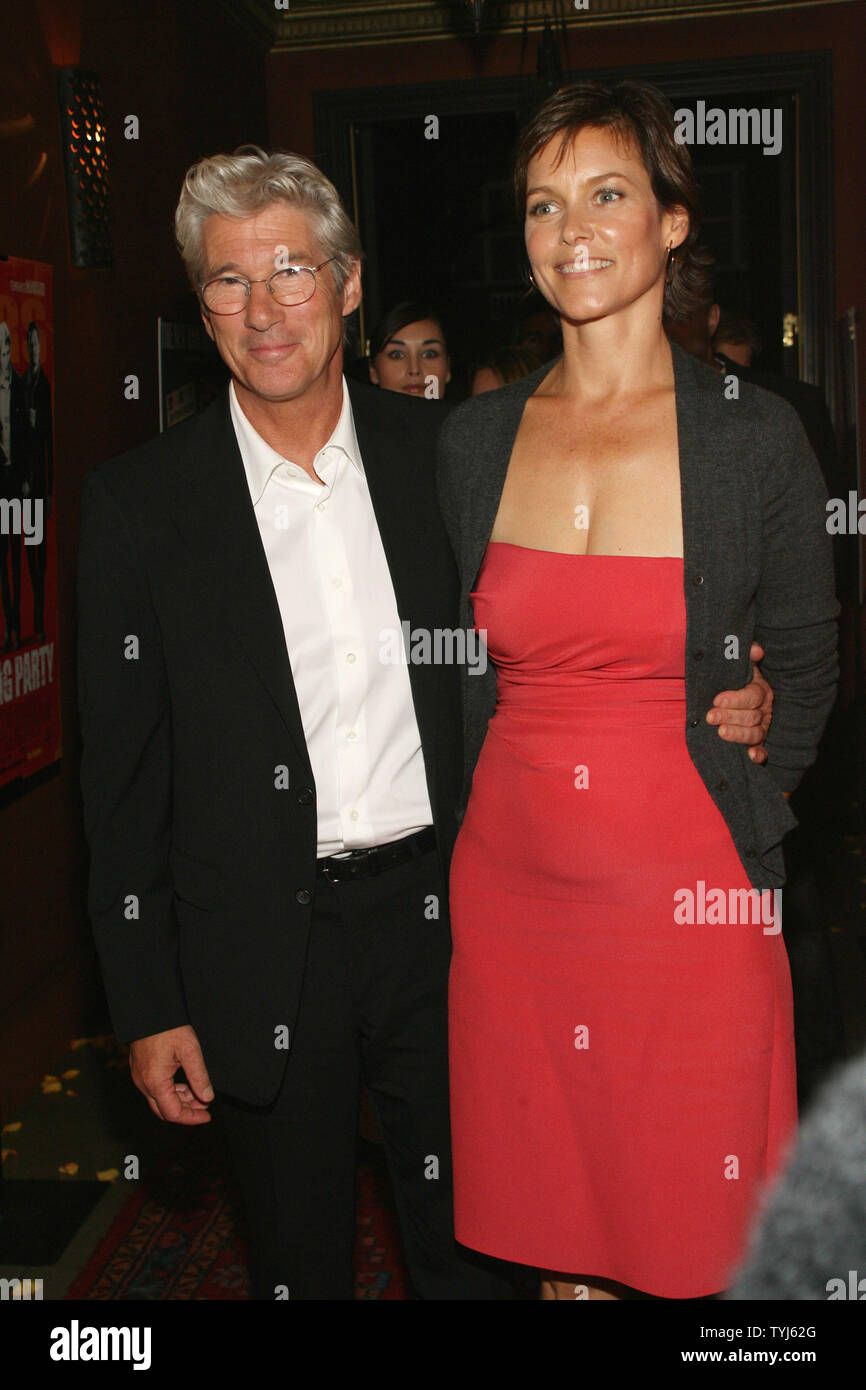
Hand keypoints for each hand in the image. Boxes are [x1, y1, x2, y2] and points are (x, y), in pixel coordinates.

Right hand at [129, 1024, 213, 1124]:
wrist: (150, 1010)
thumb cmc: (169, 1027)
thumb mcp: (190, 1051)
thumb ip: (199, 1077)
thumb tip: (208, 1097)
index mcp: (155, 1082)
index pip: (173, 1113)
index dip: (192, 1118)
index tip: (207, 1115)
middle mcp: (143, 1083)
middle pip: (164, 1110)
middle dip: (186, 1111)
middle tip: (205, 1107)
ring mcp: (139, 1077)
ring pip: (159, 1100)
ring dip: (180, 1101)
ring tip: (199, 1095)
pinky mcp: (140, 1069)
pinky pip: (155, 1089)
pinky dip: (171, 1091)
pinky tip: (186, 1085)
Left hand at [706, 641, 772, 764]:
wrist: (740, 694)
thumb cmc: (737, 680)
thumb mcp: (742, 666)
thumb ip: (747, 655)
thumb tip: (755, 649)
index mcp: (760, 690)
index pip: (751, 696)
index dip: (735, 699)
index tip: (717, 700)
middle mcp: (764, 710)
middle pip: (751, 716)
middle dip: (730, 717)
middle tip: (711, 717)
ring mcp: (763, 727)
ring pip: (755, 734)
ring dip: (739, 735)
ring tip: (721, 733)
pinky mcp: (759, 743)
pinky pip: (763, 751)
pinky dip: (759, 755)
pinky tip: (751, 756)